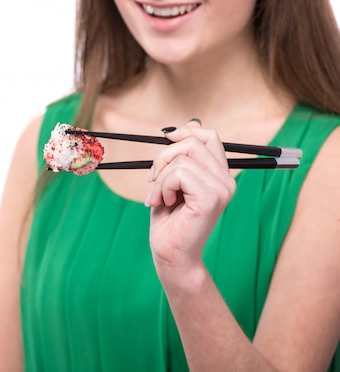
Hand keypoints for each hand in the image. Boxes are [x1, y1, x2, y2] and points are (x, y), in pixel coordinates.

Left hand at [145, 119, 235, 274]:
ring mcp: (221, 189)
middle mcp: (226, 180)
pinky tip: (164, 203)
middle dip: (164, 156)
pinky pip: (179, 173)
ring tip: (160, 198)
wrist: (172, 254)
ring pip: (183, 158)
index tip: (164, 140)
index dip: (184, 131)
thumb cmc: (170, 221)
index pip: (209, 135)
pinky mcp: (211, 198)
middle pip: (193, 141)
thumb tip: (187, 125)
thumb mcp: (172, 181)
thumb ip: (181, 157)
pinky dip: (163, 187)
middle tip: (154, 179)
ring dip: (160, 177)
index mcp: (219, 174)